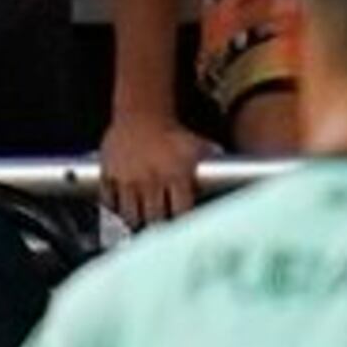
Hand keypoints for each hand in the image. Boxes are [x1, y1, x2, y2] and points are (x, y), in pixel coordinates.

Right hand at [99, 108, 216, 227]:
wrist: (142, 113)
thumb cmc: (172, 134)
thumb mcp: (197, 149)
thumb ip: (211, 169)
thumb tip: (238, 183)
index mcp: (175, 175)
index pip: (180, 213)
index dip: (182, 225)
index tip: (182, 231)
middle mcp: (151, 179)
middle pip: (154, 218)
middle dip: (159, 227)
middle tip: (161, 232)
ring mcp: (127, 177)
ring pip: (130, 214)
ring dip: (137, 222)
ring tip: (143, 225)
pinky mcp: (108, 173)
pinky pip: (109, 200)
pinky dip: (115, 208)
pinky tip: (123, 210)